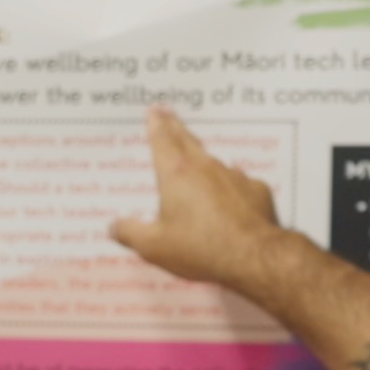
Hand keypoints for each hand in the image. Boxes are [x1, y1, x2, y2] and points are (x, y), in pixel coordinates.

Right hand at [109, 109, 292, 296]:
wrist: (253, 257)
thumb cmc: (201, 249)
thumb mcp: (154, 247)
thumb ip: (130, 233)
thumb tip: (113, 227)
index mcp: (176, 175)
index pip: (162, 141)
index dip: (156, 124)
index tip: (154, 111)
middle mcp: (205, 168)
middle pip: (187, 141)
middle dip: (176, 127)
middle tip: (169, 115)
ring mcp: (234, 177)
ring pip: (214, 162)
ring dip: (203, 159)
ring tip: (197, 160)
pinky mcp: (256, 191)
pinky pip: (240, 183)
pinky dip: (231, 187)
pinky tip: (230, 198)